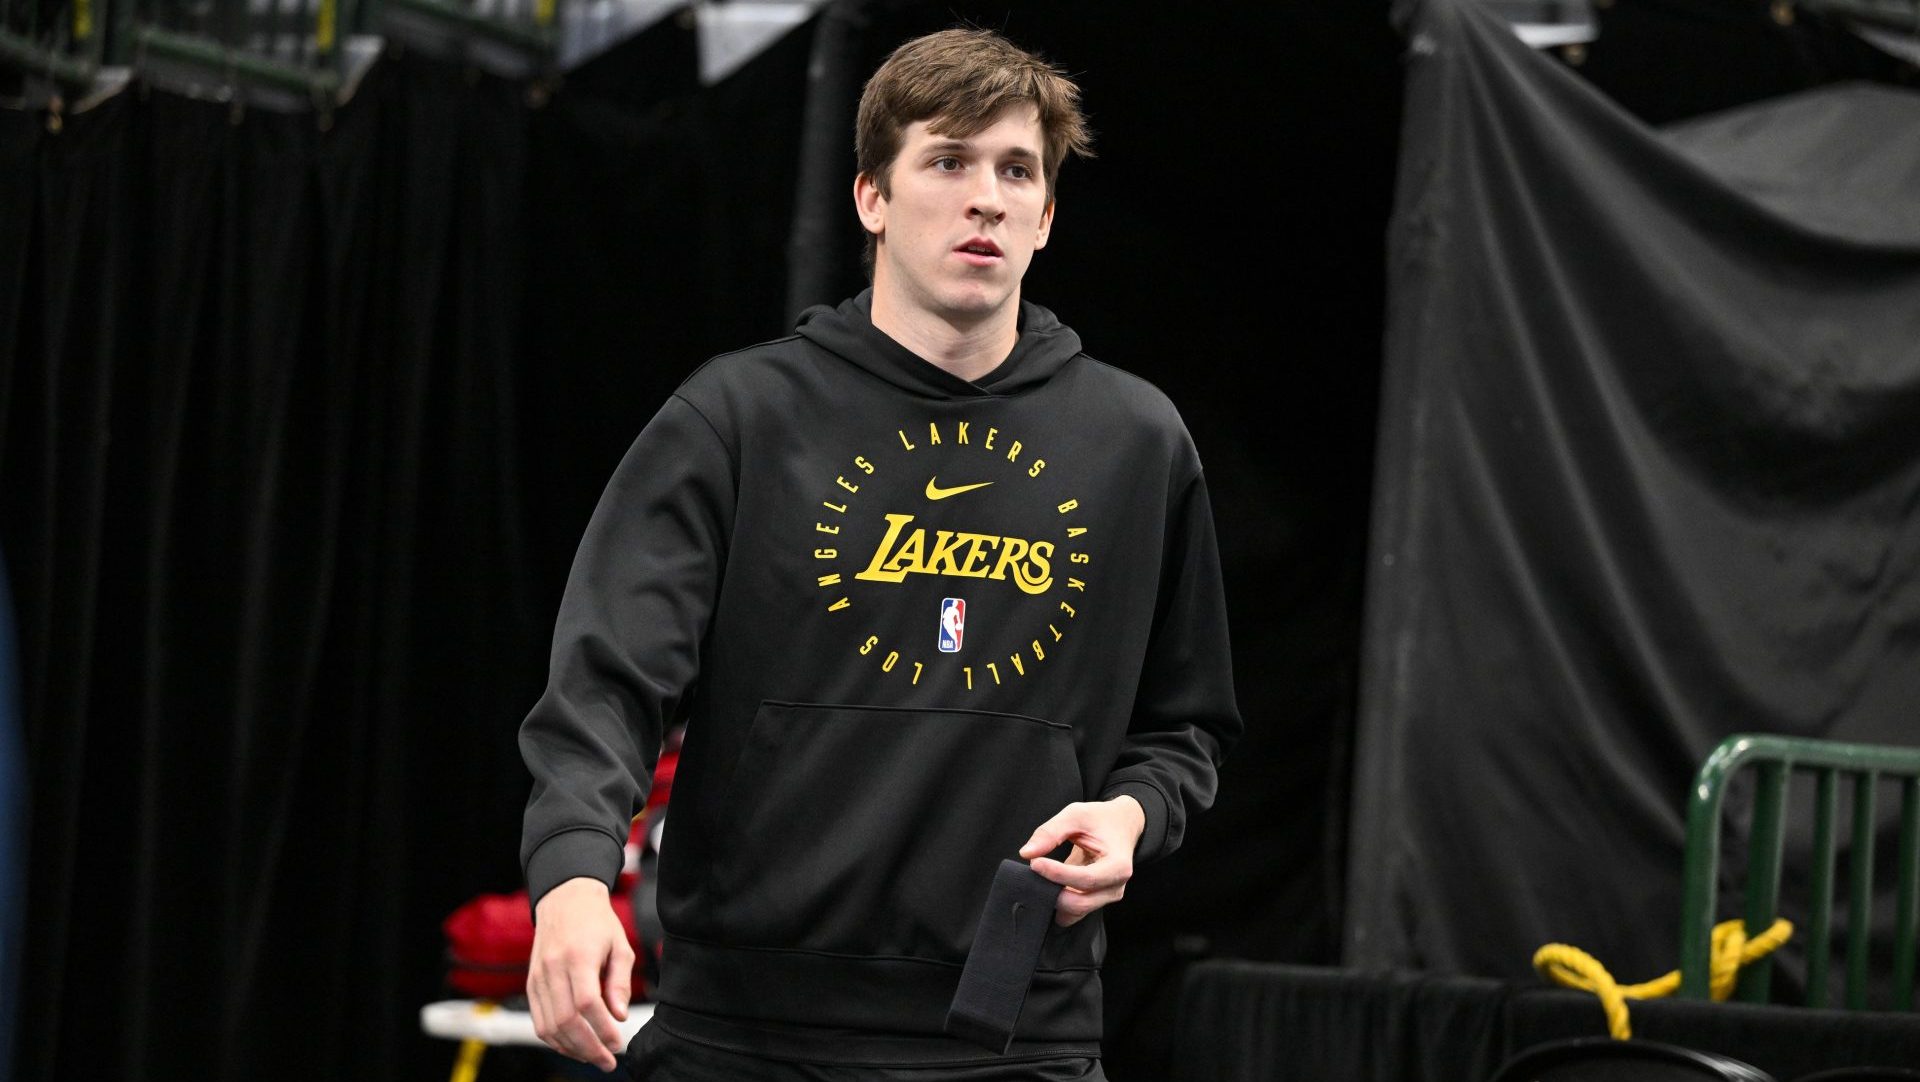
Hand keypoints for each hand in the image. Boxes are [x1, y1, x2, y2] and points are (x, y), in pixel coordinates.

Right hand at [528, 877, 634, 1070]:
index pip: (587, 1003)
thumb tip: (619, 1016)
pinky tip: (574, 1046)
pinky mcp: (531, 984)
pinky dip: (555, 1039)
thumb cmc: (596, 922)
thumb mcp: (620, 945)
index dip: (602, 1029)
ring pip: (548, 1026)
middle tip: (608, 1061)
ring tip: (594, 1057)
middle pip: (566, 1020)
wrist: (564, 900)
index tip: (618, 1043)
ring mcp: (538, 977)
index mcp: (578, 956)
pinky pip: (538, 1020)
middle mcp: (553, 968)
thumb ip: (620, 982)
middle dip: (588, 1048)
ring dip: (571, 1049)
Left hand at [1018, 795, 1146, 926]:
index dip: (1057, 874)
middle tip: (1035, 871)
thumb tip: (1027, 853)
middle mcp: (1115, 887)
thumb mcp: (1076, 815)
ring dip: (1053, 898)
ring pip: (1073, 911)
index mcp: (1118, 866)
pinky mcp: (1095, 900)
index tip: (1035, 863)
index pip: (1085, 879)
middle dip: (1052, 892)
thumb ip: (1050, 833)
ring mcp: (1106, 896)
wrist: (1121, 825)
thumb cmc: (1101, 819)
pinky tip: (1049, 884)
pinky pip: (1072, 911)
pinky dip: (1057, 902)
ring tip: (1041, 876)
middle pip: (1079, 903)